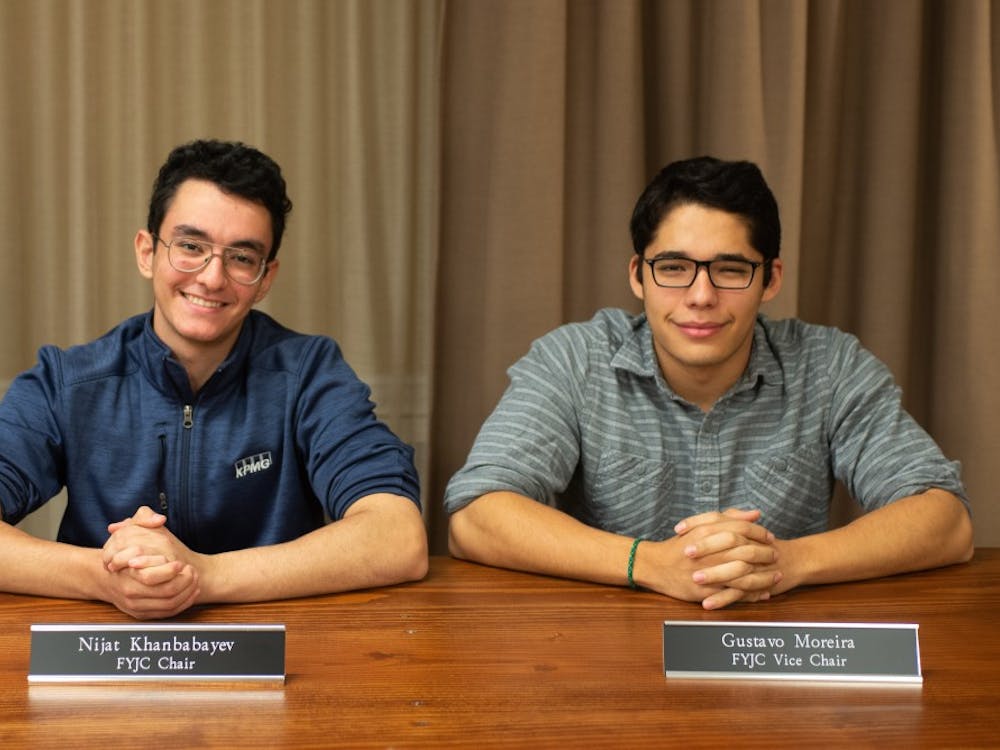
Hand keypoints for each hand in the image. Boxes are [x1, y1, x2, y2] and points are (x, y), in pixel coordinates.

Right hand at [101, 506, 200, 618]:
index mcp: (127, 571)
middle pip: (165, 592)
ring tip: (195, 579)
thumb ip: (143, 518)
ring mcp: (135, 605)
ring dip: (187, 592)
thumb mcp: (130, 530)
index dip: (171, 571)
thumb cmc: (123, 552)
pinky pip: (167, 613)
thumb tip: (158, 519)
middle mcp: (129, 591)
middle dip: (185, 581)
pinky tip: (192, 592)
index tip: (181, 563)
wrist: (109, 578)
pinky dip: (183, 603)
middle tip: (192, 571)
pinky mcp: (142, 614)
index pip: (151, 576)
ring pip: (169, 604)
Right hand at [635, 508, 780, 608]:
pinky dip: (751, 595)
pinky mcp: (704, 591)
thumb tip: (755, 513)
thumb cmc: (680, 545)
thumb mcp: (701, 525)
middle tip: (775, 555)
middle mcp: (707, 551)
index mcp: (706, 532)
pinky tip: (763, 593)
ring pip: (743, 575)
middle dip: (765, 554)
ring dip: (763, 577)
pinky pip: (733, 594)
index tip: (770, 537)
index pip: (740, 529)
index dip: (759, 532)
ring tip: (776, 576)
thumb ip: (729, 518)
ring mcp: (706, 572)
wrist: (655, 566)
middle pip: (745, 551)